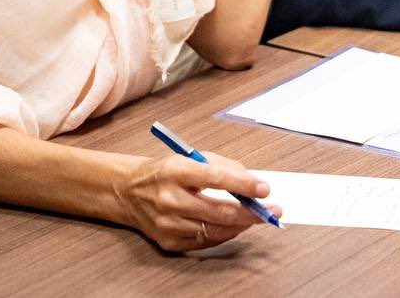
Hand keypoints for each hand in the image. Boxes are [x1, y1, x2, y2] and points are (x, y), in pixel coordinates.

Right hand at [115, 153, 282, 252]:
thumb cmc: (165, 172)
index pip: (215, 178)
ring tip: (256, 218)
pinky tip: (235, 226)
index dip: (243, 185)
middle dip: (250, 212)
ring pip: (214, 230)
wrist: (127, 191)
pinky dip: (224, 234)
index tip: (264, 189)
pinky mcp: (167, 241)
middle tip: (272, 211)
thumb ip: (223, 166)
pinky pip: (204, 242)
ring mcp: (166, 223)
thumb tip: (253, 182)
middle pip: (218, 211)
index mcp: (175, 171)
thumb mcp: (190, 156)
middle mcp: (168, 199)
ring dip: (241, 225)